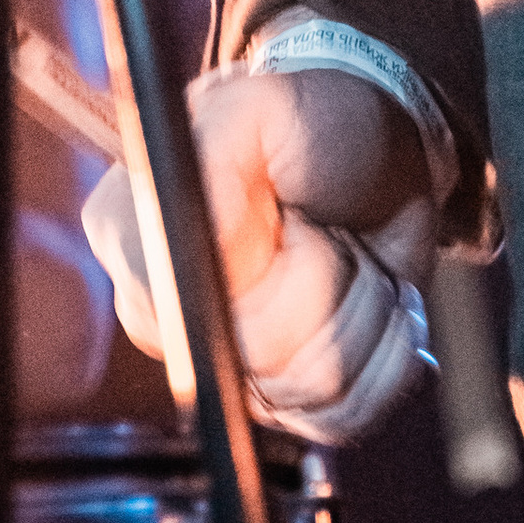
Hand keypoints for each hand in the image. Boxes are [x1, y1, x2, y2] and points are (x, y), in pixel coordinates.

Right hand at [85, 65, 436, 384]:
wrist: (380, 154)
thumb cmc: (321, 120)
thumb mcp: (270, 104)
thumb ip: (218, 151)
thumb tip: (192, 232)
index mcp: (139, 232)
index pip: (184, 306)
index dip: (263, 271)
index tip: (288, 219)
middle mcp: (168, 309)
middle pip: (266, 356)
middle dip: (326, 283)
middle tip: (326, 226)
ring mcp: (224, 362)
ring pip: (313, 390)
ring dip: (364, 313)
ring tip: (352, 254)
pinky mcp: (282, 399)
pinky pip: (344, 417)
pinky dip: (385, 354)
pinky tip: (372, 297)